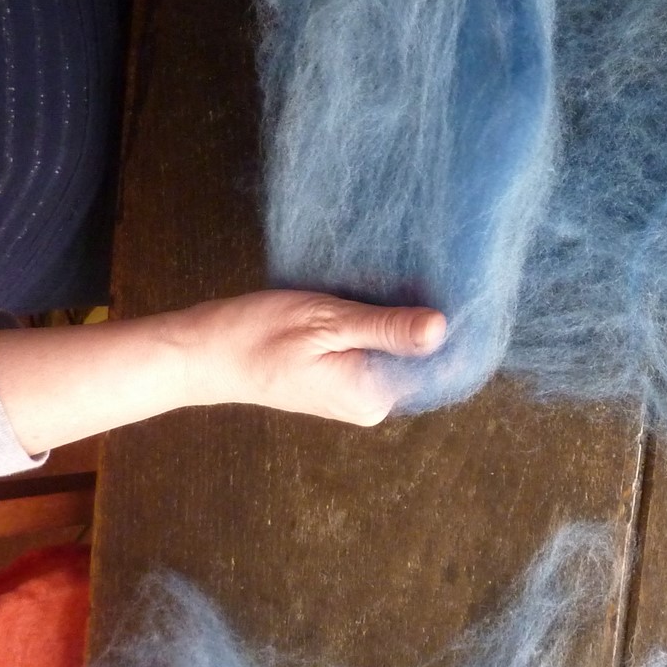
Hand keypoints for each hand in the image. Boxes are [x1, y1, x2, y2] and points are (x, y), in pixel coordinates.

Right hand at [0, 290, 447, 455]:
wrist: (202, 352)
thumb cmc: (257, 335)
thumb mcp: (327, 323)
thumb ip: (385, 327)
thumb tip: (440, 328)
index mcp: (373, 396)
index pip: (437, 364)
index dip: (454, 324)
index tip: (465, 284)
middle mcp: (372, 400)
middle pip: (422, 355)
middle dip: (430, 315)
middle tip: (440, 266)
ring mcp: (357, 389)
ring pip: (400, 346)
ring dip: (406, 313)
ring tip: (417, 271)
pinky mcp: (343, 373)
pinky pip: (378, 343)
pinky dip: (382, 317)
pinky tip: (385, 288)